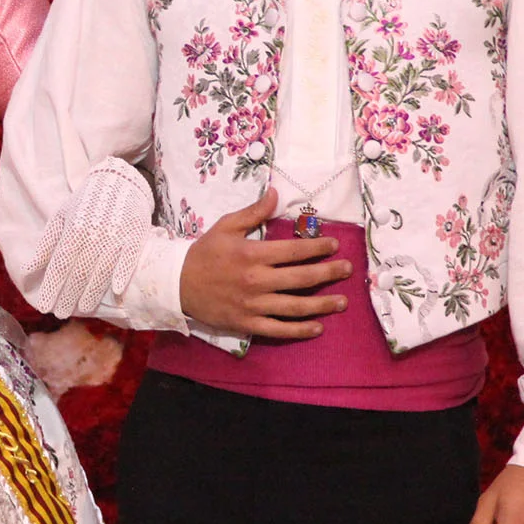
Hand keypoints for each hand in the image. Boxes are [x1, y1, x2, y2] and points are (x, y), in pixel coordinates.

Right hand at [177, 187, 349, 338]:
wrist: (177, 284)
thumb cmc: (204, 253)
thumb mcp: (226, 226)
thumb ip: (254, 212)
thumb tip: (276, 193)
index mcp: (253, 255)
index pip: (294, 251)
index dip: (317, 248)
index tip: (335, 245)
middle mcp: (257, 281)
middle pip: (301, 278)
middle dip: (328, 273)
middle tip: (347, 269)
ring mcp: (253, 305)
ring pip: (295, 306)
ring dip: (322, 305)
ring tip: (342, 301)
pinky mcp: (247, 323)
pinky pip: (278, 329)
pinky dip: (299, 330)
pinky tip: (317, 327)